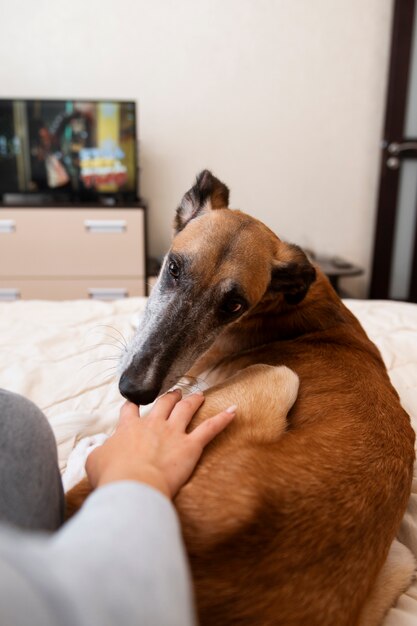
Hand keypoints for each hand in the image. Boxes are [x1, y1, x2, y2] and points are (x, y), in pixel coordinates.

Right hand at [85, 390, 235, 498]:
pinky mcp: (190, 445)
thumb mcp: (94, 463)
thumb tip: (97, 451)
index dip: (132, 407)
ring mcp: (173, 433)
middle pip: (163, 403)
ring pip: (186, 409)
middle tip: (175, 392)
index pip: (130, 411)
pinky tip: (235, 410)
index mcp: (129, 428)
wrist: (133, 486)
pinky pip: (211, 428)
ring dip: (193, 400)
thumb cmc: (112, 478)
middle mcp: (153, 425)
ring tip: (199, 395)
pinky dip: (224, 419)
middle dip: (170, 396)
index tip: (134, 405)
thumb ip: (97, 453)